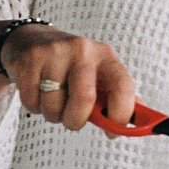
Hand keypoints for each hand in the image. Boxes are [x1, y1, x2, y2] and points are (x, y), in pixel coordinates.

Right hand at [1, 23, 135, 132]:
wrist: (32, 39)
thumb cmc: (71, 66)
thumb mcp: (98, 75)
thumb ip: (116, 97)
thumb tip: (136, 124)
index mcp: (105, 57)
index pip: (123, 86)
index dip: (121, 113)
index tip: (113, 128)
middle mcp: (83, 51)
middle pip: (84, 99)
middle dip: (76, 120)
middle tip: (72, 120)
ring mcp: (55, 53)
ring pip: (54, 106)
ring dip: (53, 115)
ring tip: (53, 101)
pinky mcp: (31, 60)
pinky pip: (32, 102)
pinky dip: (35, 107)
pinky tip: (38, 92)